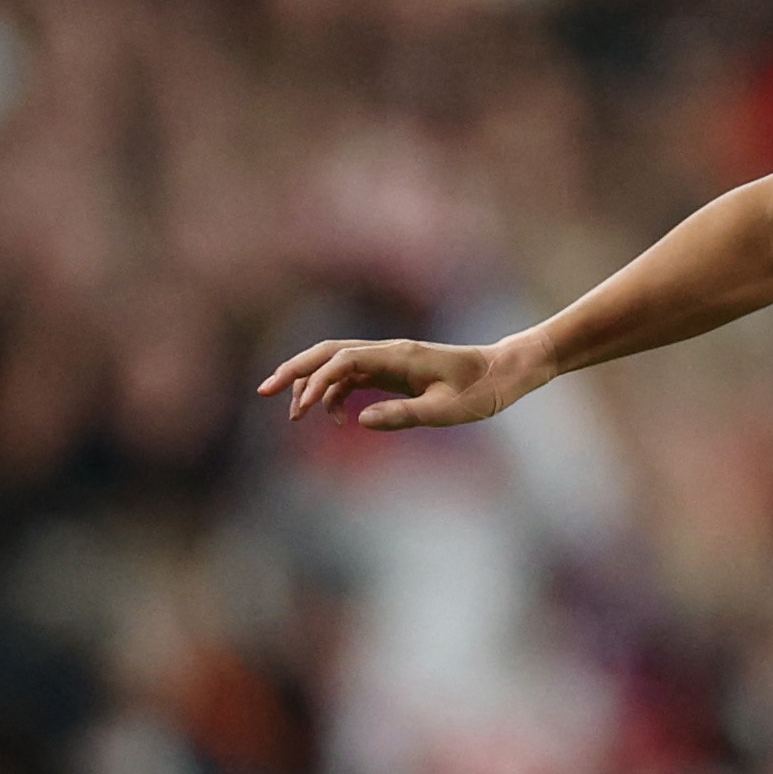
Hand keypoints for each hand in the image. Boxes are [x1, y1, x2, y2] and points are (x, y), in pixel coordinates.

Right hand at [259, 330, 545, 428]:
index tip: (302, 411)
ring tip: (294, 415)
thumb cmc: (483, 391)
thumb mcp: (447, 411)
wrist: (507, 372)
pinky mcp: (395, 372)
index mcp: (399, 356)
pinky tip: (335, 418)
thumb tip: (361, 421)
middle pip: (328, 352)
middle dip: (294, 370)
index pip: (344, 359)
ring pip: (337, 364)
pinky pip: (354, 377)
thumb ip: (405, 415)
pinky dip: (337, 393)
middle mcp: (389, 352)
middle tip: (264, 392)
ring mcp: (390, 360)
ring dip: (312, 384)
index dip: (316, 381)